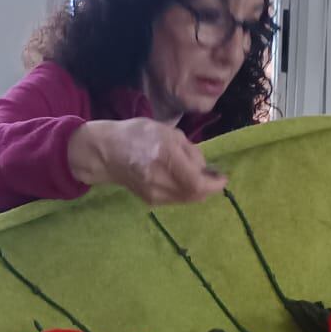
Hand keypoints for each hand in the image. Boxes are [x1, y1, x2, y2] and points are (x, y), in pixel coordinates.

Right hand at [67, 118, 225, 205]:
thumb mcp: (167, 131)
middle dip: (208, 188)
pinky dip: (185, 193)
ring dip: (198, 191)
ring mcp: (153, 192)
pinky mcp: (150, 200)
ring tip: (200, 178)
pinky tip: (184, 182)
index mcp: (165, 155)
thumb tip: (205, 169)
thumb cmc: (137, 134)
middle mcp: (159, 177)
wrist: (106, 153)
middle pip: (194, 194)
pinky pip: (176, 199)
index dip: (214, 184)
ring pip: (186, 199)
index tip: (223, 178)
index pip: (196, 182)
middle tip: (214, 178)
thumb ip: (189, 150)